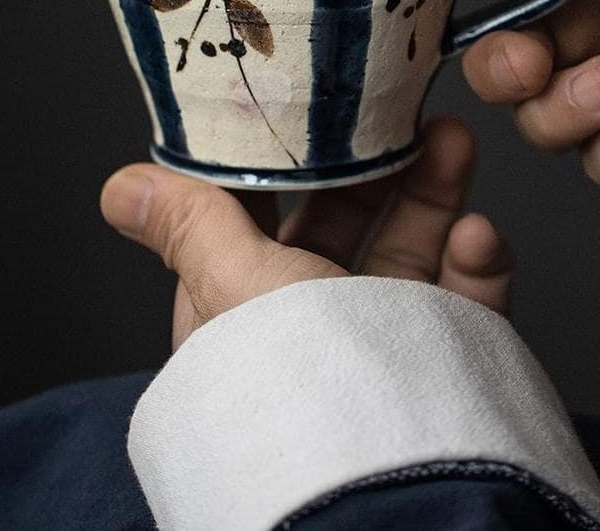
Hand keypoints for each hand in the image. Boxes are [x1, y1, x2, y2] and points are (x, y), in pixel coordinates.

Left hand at [101, 118, 512, 349]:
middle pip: (340, 226)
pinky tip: (480, 236)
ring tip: (453, 139)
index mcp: (243, 309)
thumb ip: (192, 225)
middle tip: (398, 110)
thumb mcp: (237, 283)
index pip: (252, 219)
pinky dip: (477, 266)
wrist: (394, 493)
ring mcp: (379, 347)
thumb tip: (120, 187)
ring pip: (409, 252)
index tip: (307, 106)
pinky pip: (464, 305)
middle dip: (372, 166)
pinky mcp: (443, 366)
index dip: (278, 161)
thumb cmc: (298, 384)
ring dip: (434, 193)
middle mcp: (308, 328)